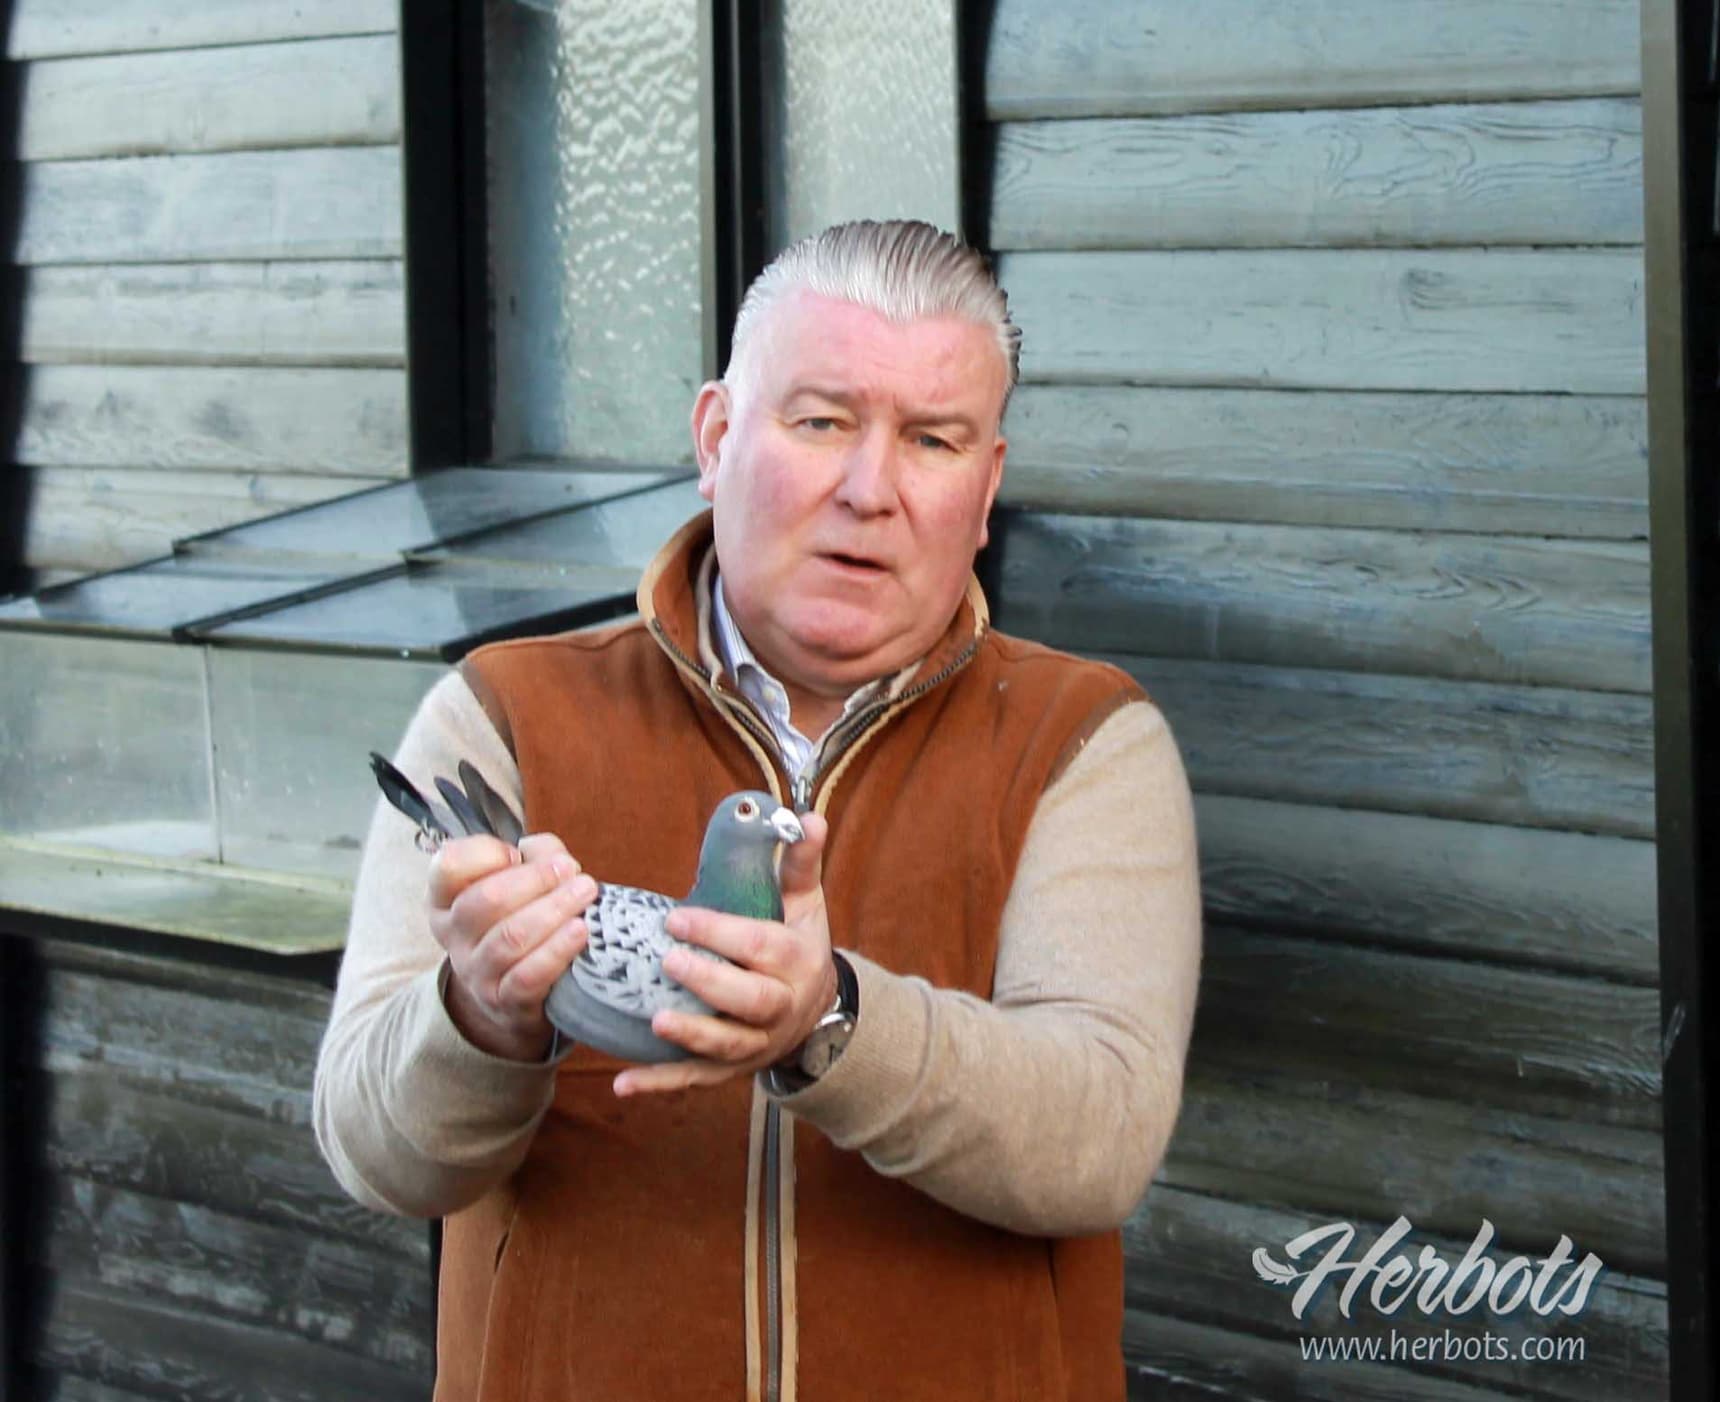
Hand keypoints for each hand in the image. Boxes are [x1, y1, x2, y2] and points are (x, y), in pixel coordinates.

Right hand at [427, 830, 595, 1062]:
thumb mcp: (523, 883)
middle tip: (568, 869)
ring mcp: (475, 972)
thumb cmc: (521, 920)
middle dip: (534, 879)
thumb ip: (538, 856)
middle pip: (485, 900)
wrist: (516, 994)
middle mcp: (453, 935)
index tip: (517, 853)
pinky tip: (580, 931)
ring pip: (509, 938)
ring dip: (553, 910)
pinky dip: (556, 951)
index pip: (449, 866)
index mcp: (447, 898)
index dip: (486, 853)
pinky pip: (527, 977)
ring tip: (585, 892)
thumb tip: (556, 858)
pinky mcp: (504, 1002)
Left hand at [613, 812, 834, 1095]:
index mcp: (795, 960)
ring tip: (654, 1021)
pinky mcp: (729, 1069)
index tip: (678, 916)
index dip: (720, 933)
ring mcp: (754, 1043)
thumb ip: (798, 861)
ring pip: (726, 1044)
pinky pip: (693, 1079)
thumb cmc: (799, 945)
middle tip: (669, 960)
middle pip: (750, 998)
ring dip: (691, 1037)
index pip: (759, 945)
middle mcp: (779, 1005)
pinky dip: (659, 1084)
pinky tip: (622, 1083)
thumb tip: (805, 816)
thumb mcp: (805, 902)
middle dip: (710, 982)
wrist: (816, 1012)